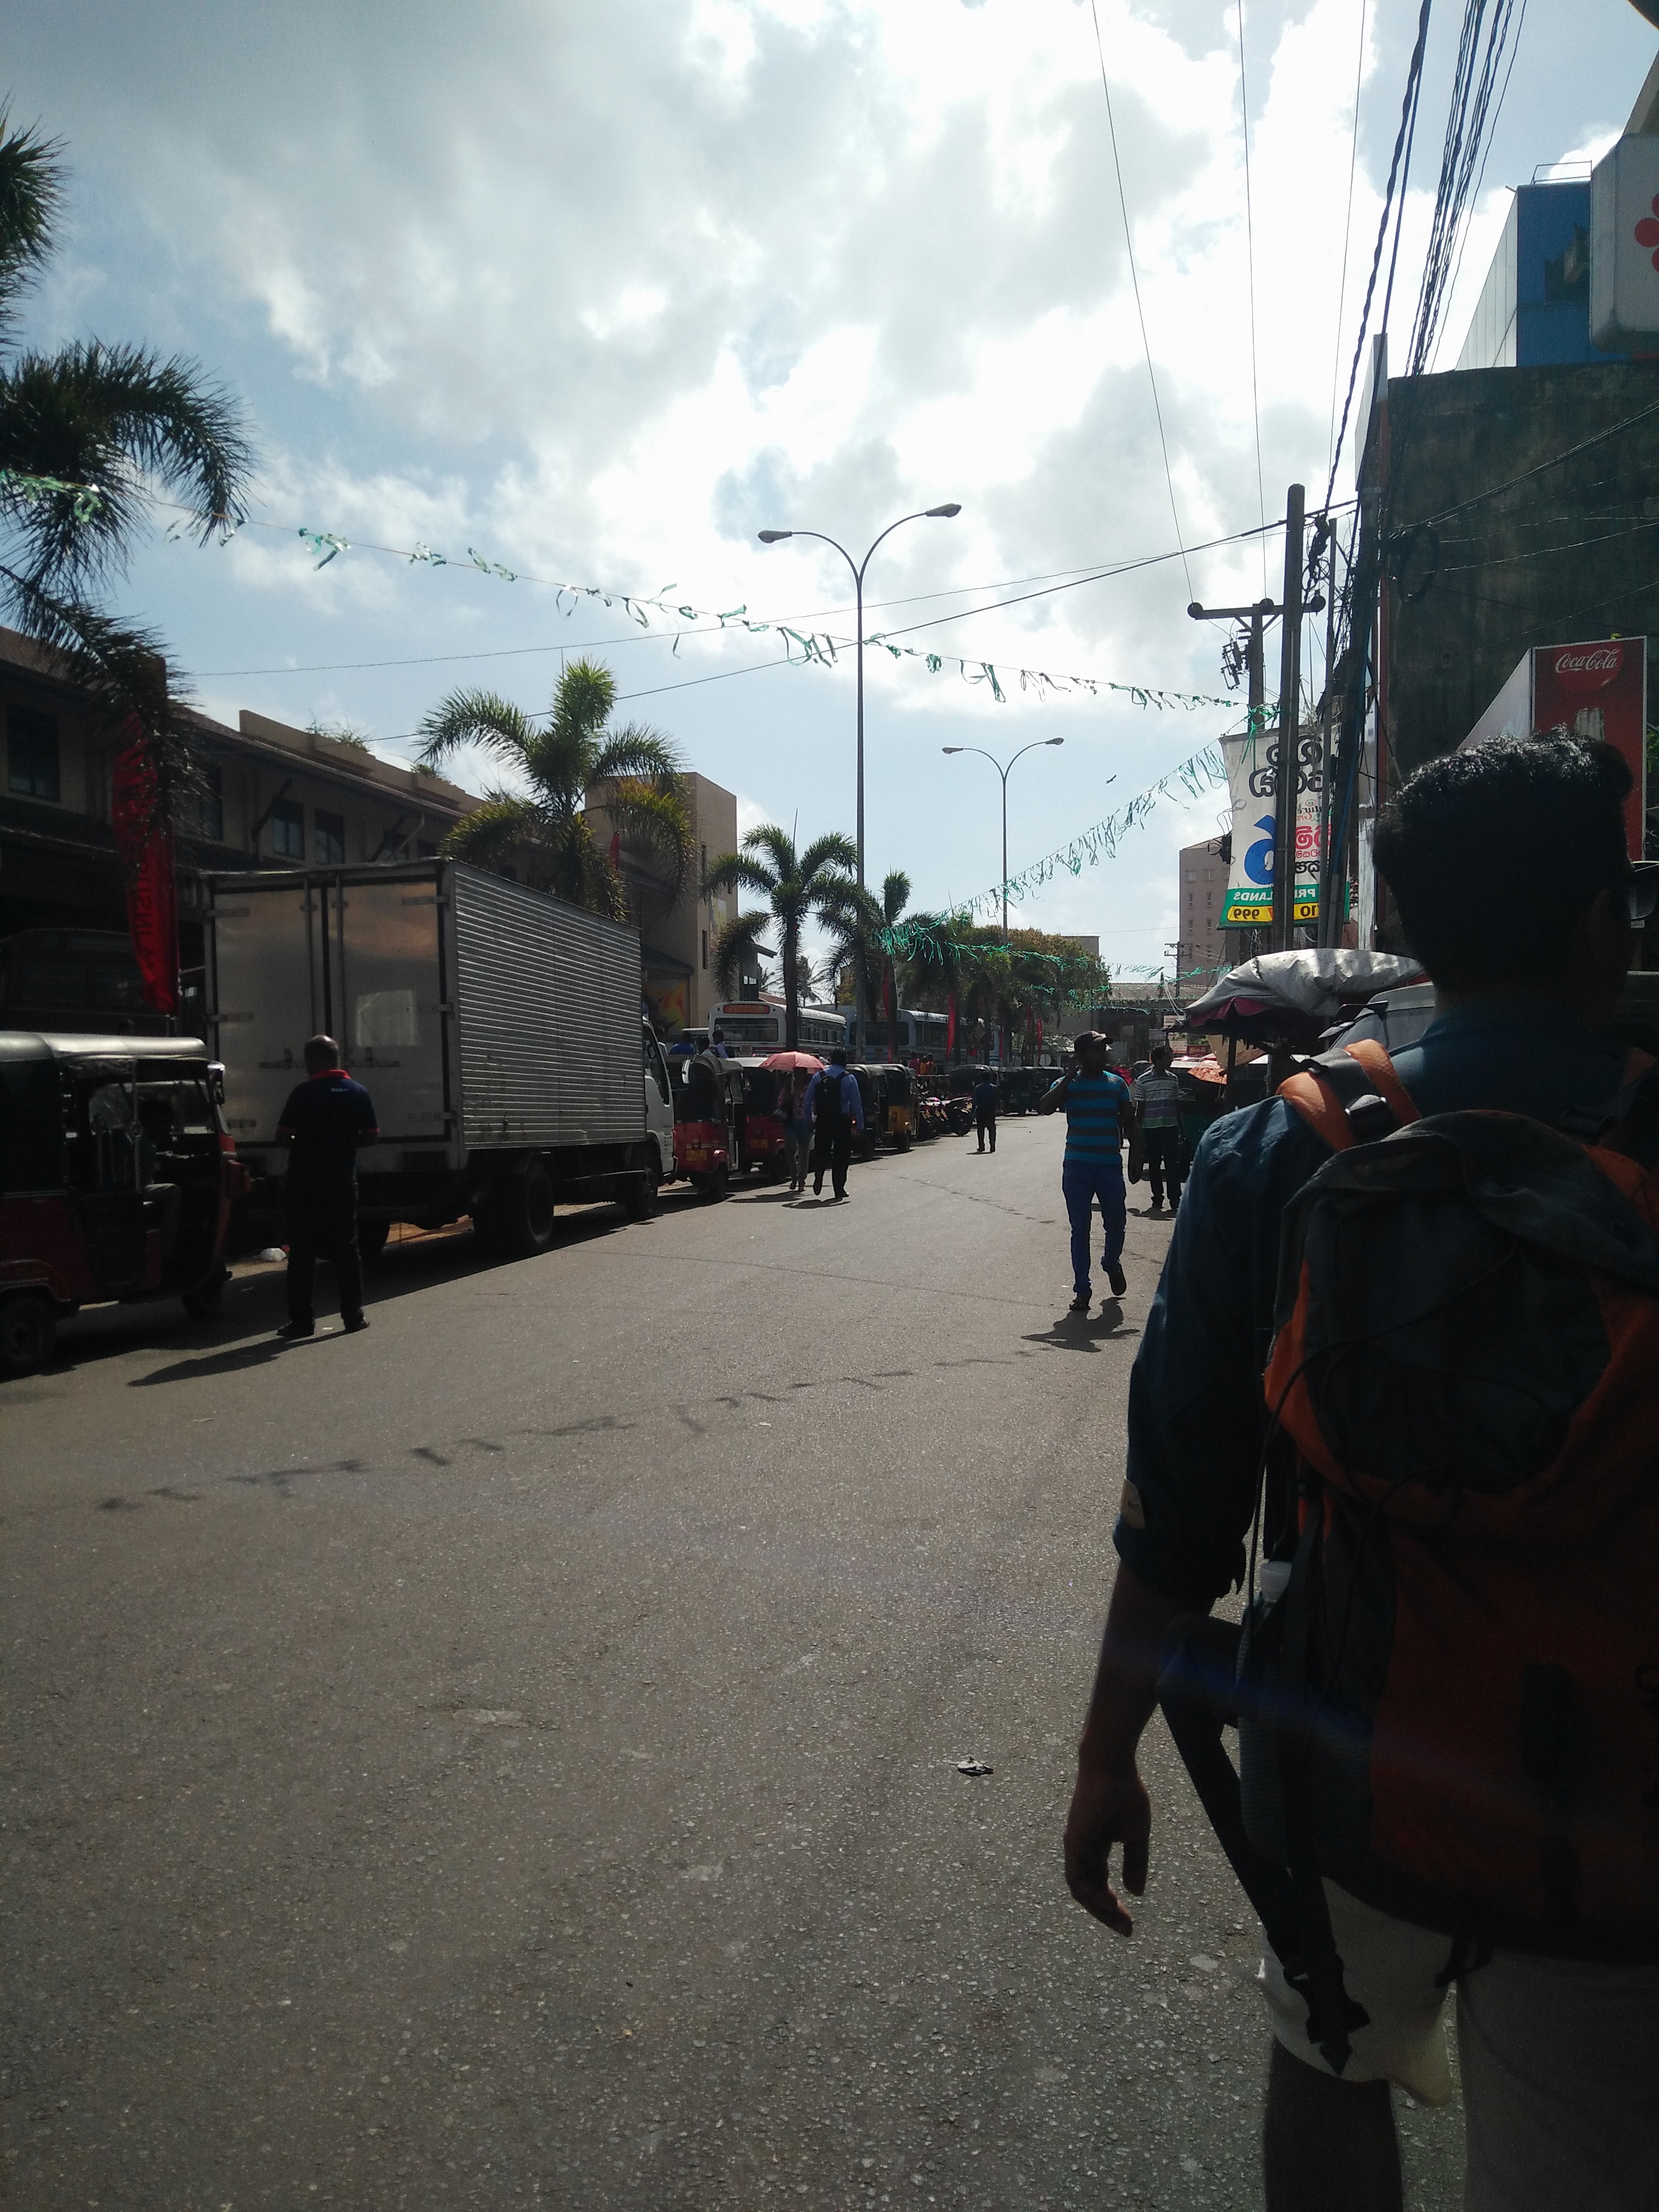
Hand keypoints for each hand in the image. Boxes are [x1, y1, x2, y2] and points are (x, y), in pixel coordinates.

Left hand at [1063, 1763, 1150, 1935]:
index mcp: (1094, 1849)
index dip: (1113, 1906)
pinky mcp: (1073, 1841)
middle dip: (1107, 1914)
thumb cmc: (1124, 1795)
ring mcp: (1075, 1847)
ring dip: (1099, 1909)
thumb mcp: (1135, 1835)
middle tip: (1126, 1930)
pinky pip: (1077, 1876)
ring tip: (1121, 1921)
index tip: (1130, 1924)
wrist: (1113, 1767)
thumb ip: (1135, 1862)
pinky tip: (1109, 1904)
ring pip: (1080, 1889)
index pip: (1099, 1886)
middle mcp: (1081, 1851)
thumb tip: (1136, 1893)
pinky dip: (1091, 1894)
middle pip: (1089, 1892)